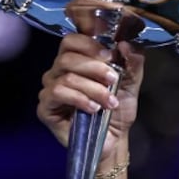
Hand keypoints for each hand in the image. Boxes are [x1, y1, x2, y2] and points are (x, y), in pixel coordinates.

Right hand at [36, 33, 144, 155]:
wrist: (114, 139)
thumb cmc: (117, 109)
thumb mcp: (131, 82)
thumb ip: (132, 61)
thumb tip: (125, 43)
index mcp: (76, 60)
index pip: (72, 40)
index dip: (88, 42)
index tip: (110, 53)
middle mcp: (58, 71)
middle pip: (67, 56)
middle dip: (95, 67)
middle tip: (113, 79)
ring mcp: (50, 89)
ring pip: (66, 76)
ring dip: (93, 88)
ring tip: (109, 102)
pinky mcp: (45, 107)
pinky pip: (57, 93)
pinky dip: (79, 99)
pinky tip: (93, 108)